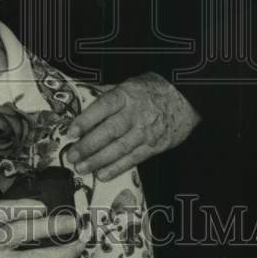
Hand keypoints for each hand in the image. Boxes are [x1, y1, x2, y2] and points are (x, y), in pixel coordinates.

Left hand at [65, 73, 200, 179]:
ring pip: (119, 148)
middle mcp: (136, 113)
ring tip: (81, 167)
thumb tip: (82, 99)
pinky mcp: (154, 146)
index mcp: (127, 94)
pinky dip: (117, 168)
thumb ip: (108, 93)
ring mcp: (146, 131)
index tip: (71, 131)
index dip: (86, 120)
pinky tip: (102, 174)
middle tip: (71, 155)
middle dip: (88, 145)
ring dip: (98, 160)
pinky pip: (133, 159)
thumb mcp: (130, 83)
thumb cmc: (153, 90)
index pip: (103, 106)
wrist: (186, 100)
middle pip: (109, 131)